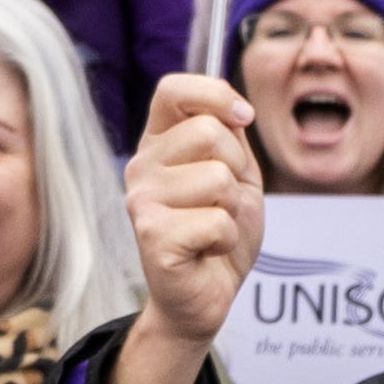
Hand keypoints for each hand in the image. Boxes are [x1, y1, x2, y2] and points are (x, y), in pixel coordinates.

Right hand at [105, 73, 261, 383]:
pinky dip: (227, 239)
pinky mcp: (152, 236)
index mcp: (159, 143)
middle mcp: (141, 166)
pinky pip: (217, 221)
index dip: (215, 94)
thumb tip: (236, 110)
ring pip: (218, 179)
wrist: (207, 294)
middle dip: (237, 170)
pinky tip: (207, 251)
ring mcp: (141, 201)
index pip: (174, 90)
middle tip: (224, 202)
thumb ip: (230, 136)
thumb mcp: (236, 173)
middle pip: (208, 132)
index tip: (243, 120)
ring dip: (234, 210)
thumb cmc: (219, 232)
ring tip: (214, 229)